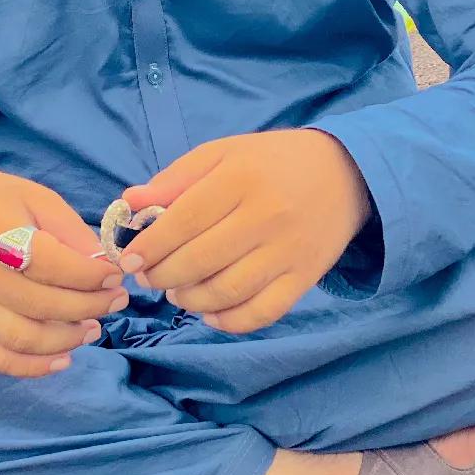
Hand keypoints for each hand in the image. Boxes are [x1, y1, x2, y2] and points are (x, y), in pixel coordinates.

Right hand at [0, 167, 127, 378]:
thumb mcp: (33, 196)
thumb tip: (103, 267)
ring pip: (23, 339)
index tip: (115, 276)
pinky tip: (63, 357)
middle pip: (42, 305)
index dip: (90, 275)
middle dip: (90, 307)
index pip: (51, 264)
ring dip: (67, 340)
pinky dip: (33, 367)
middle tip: (116, 301)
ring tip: (94, 328)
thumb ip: (69, 231)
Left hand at [117, 128, 373, 333]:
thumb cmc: (271, 162)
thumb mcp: (223, 153)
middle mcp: (266, 215)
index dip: (150, 245)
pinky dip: (228, 321)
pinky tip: (210, 312)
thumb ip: (175, 179)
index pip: (184, 220)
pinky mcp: (305, 278)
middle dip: (163, 276)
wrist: (345, 173)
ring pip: (226, 292)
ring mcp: (288, 250)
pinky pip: (261, 312)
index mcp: (241, 177)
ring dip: (190, 300)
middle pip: (200, 260)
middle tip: (149, 277)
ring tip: (177, 291)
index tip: (130, 260)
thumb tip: (129, 203)